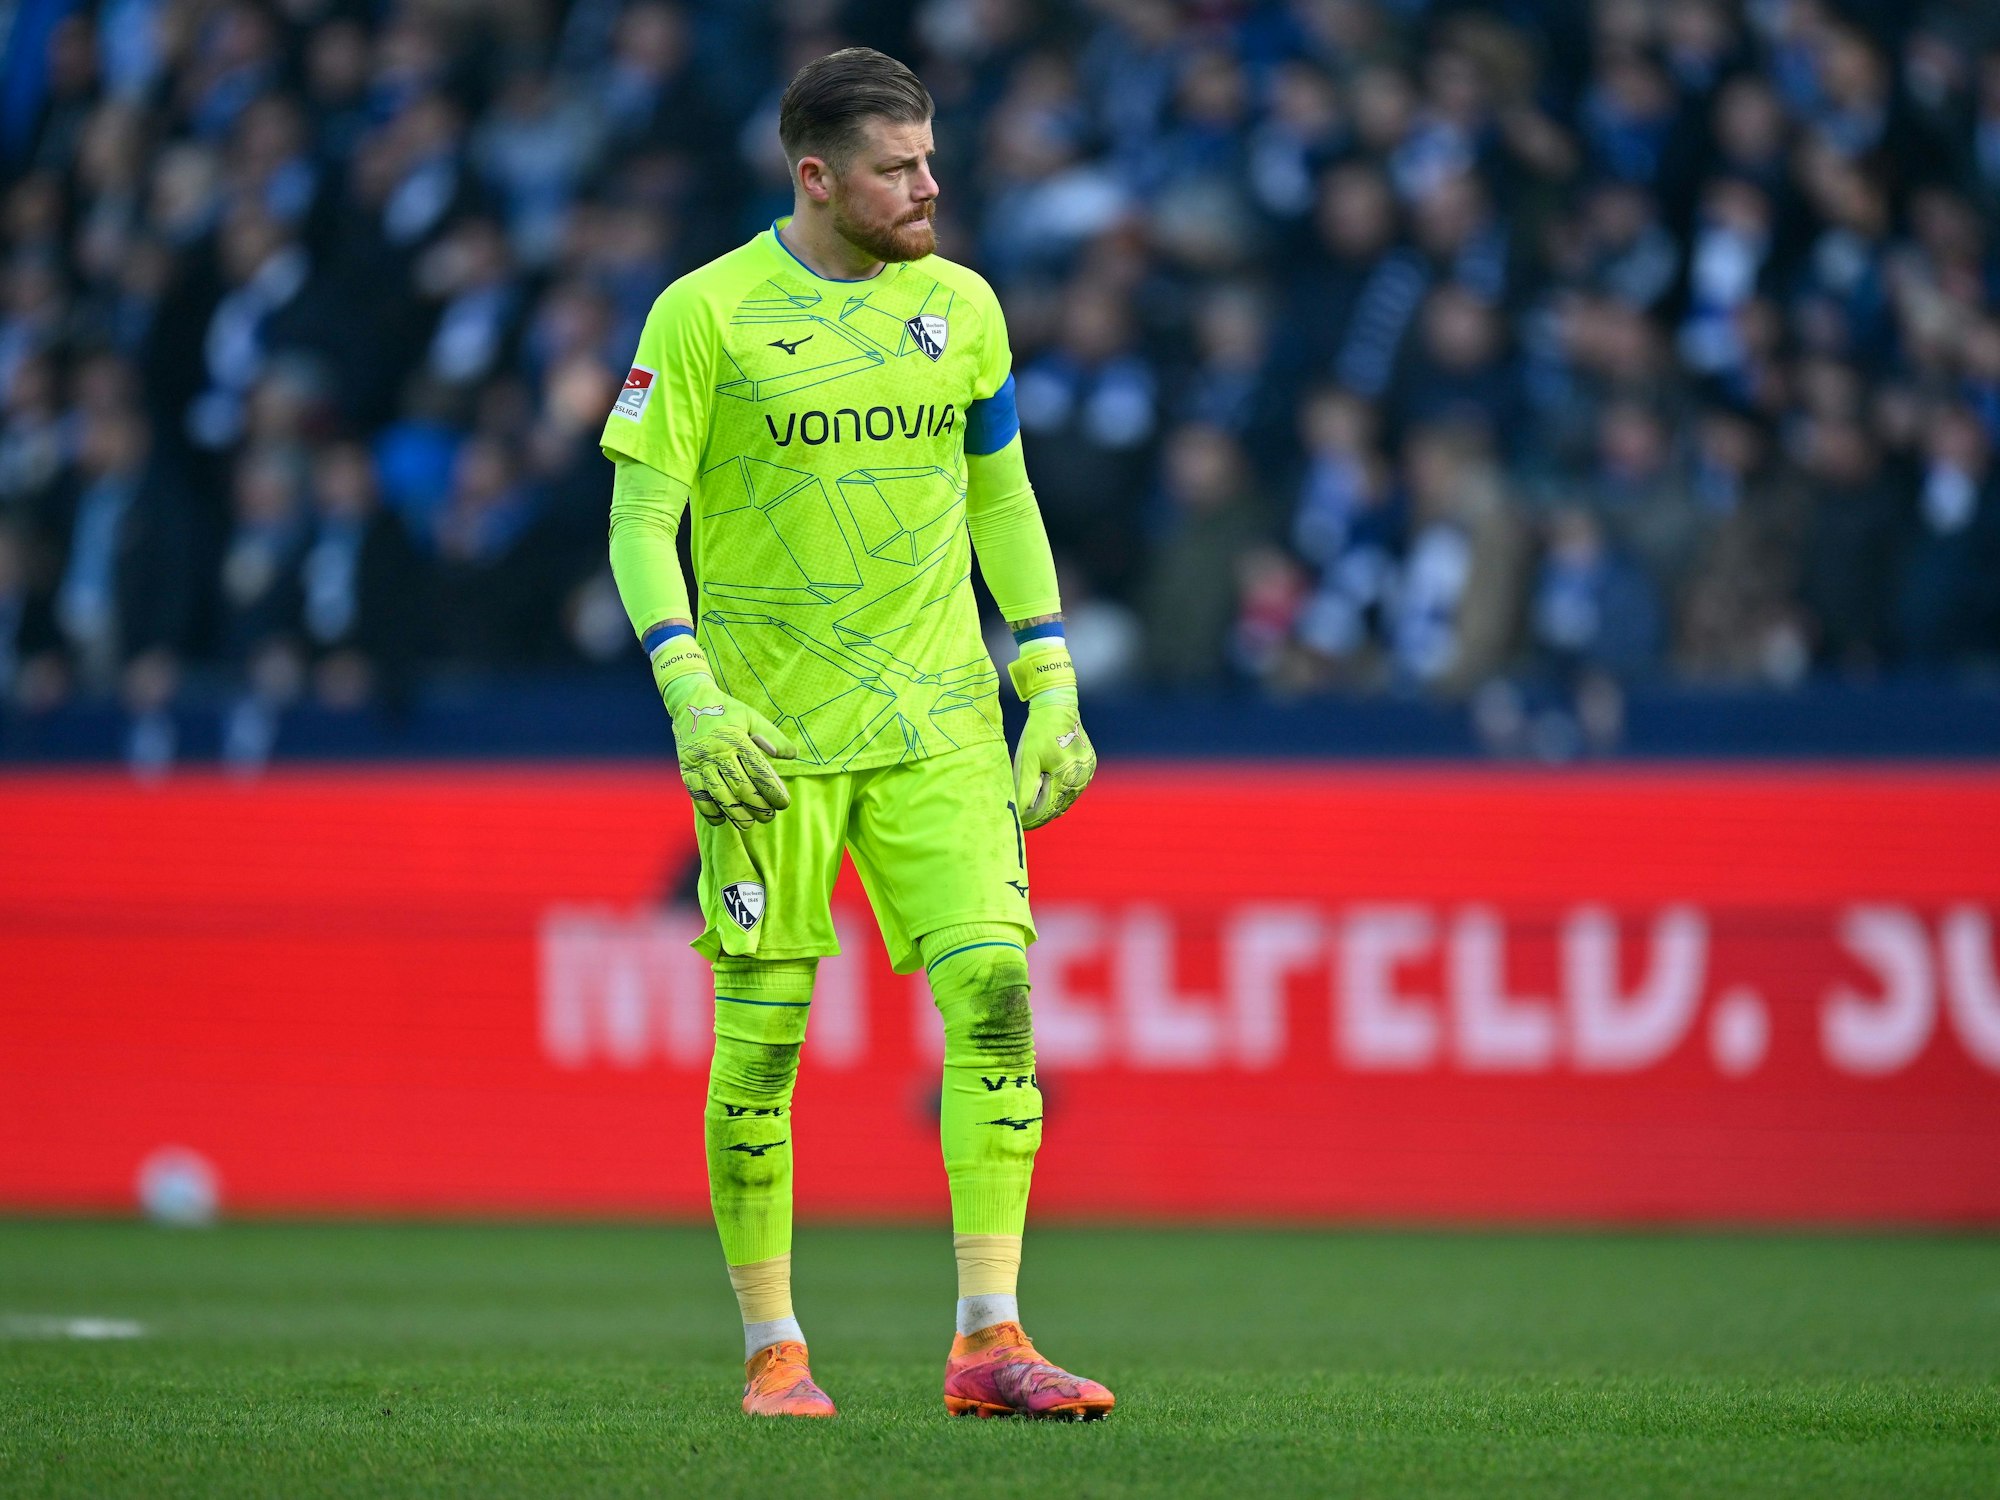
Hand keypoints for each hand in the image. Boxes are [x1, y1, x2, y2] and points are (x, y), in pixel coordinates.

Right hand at [672, 686, 797, 828]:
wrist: (688, 701)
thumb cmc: (726, 711)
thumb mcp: (752, 717)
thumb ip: (773, 737)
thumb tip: (793, 755)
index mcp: (735, 739)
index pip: (758, 771)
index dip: (772, 791)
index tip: (784, 803)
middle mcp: (716, 752)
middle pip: (740, 787)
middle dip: (757, 806)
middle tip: (769, 817)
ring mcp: (699, 763)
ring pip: (719, 795)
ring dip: (735, 813)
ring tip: (749, 824)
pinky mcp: (686, 770)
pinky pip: (697, 796)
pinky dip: (709, 811)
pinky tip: (722, 820)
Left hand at [1013, 692, 1094, 829]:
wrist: (1058, 707)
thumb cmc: (1038, 733)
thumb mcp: (1026, 761)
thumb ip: (1024, 789)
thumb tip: (1020, 813)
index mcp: (1066, 777)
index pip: (1048, 809)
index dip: (1033, 819)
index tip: (1020, 824)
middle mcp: (1081, 777)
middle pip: (1059, 806)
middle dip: (1042, 814)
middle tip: (1025, 819)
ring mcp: (1088, 772)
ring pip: (1068, 798)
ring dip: (1053, 803)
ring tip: (1034, 807)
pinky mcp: (1089, 765)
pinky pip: (1074, 786)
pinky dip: (1062, 791)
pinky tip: (1049, 791)